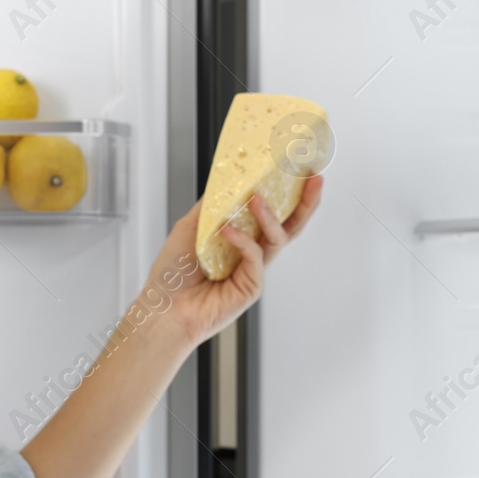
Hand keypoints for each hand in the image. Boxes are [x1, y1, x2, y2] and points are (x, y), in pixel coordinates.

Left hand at [138, 174, 324, 350]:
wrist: (164, 306)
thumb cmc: (172, 273)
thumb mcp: (190, 225)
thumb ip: (211, 205)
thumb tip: (227, 180)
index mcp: (240, 239)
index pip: (272, 213)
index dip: (289, 194)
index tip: (301, 171)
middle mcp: (251, 254)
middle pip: (289, 226)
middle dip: (305, 202)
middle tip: (314, 180)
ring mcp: (253, 270)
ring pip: (277, 238)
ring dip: (269, 216)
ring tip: (256, 199)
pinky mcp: (251, 286)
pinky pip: (255, 255)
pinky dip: (242, 240)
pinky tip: (226, 231)